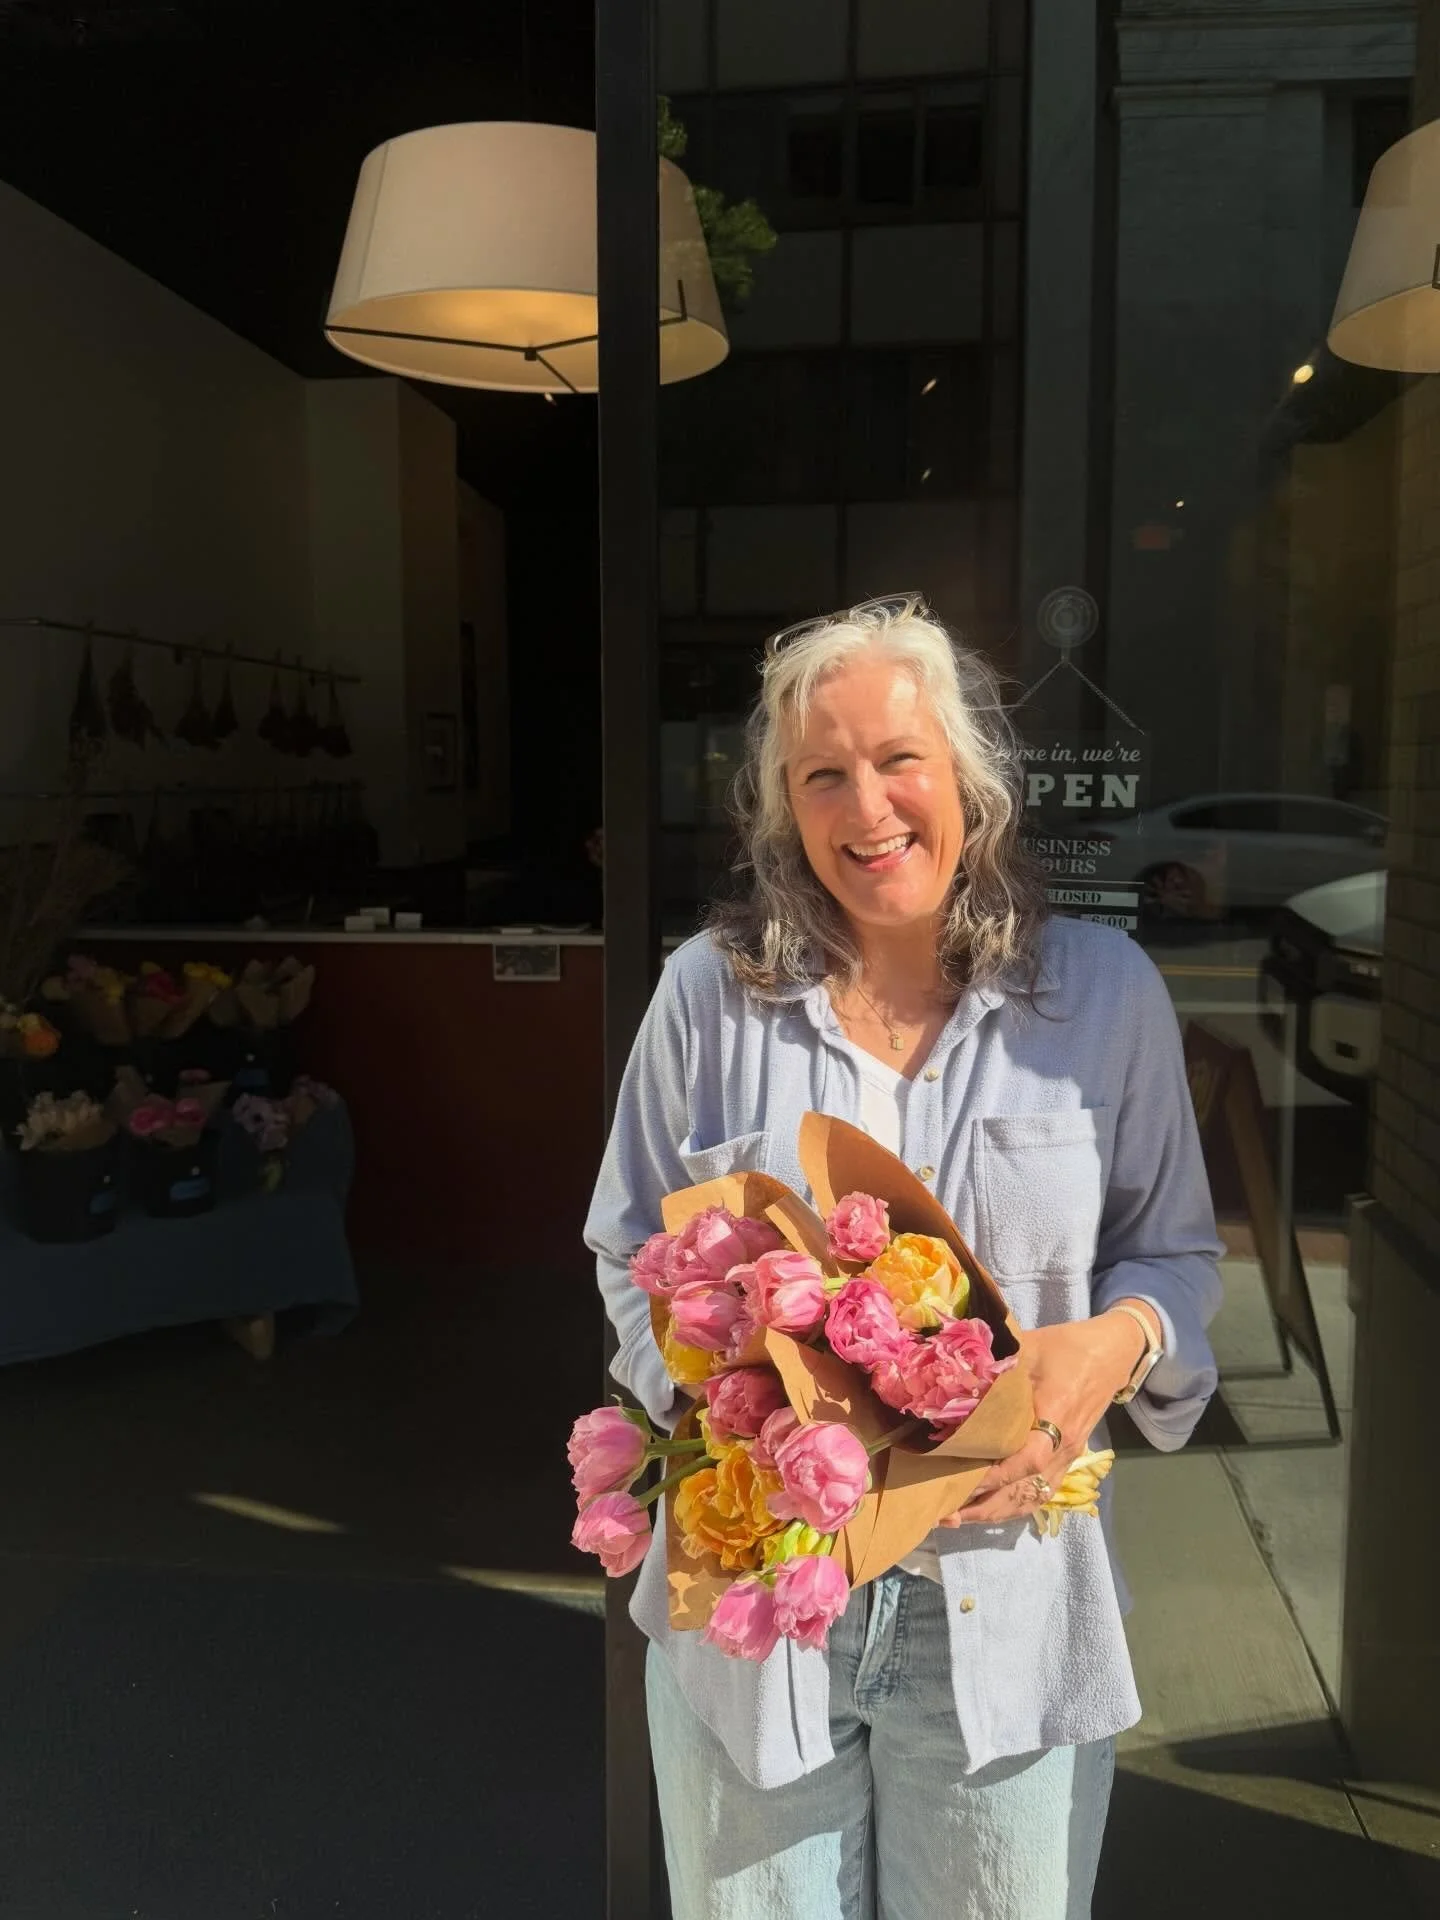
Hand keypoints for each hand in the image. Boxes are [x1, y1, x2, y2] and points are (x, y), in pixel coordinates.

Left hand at [938, 1304, 1156, 1527]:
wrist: (1112, 1353)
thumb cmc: (1067, 1347)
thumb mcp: (1028, 1346)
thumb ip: (994, 1364)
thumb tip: (952, 1373)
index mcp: (1056, 1416)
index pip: (1027, 1459)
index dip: (994, 1476)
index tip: (957, 1482)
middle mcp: (1064, 1445)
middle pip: (1027, 1490)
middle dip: (985, 1506)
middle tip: (945, 1513)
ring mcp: (1069, 1456)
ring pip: (1034, 1497)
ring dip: (998, 1512)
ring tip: (960, 1516)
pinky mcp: (1069, 1458)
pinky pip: (1042, 1491)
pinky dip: (1016, 1505)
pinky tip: (991, 1508)